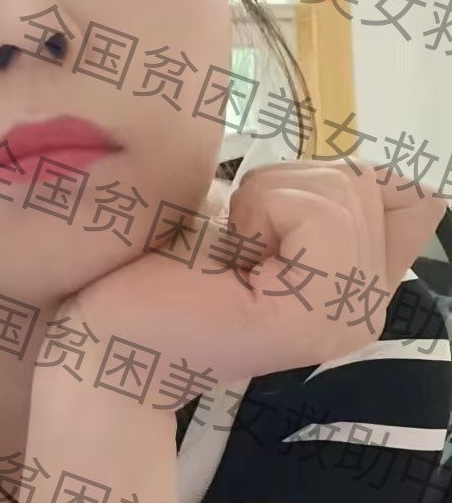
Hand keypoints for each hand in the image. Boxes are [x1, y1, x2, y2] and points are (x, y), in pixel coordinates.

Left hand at [49, 160, 448, 387]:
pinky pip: (318, 214)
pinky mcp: (311, 318)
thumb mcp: (245, 214)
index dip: (318, 182)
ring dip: (266, 197)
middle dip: (285, 185)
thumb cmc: (154, 270)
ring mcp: (345, 320)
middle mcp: (366, 309)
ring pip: (345, 190)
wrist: (100, 335)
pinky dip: (261, 209)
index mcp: (359, 288)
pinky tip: (225, 259)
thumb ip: (314, 195)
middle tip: (232, 244)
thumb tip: (367, 167)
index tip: (254, 229)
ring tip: (227, 253)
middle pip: (365, 182)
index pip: (400, 190)